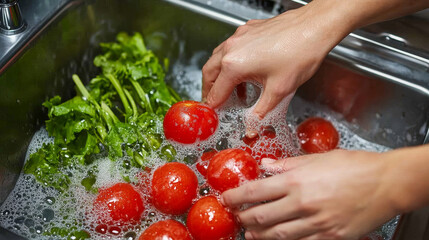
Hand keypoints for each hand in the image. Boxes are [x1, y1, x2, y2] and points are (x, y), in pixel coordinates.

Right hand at [202, 1, 349, 118]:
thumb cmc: (301, 52)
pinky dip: (230, 62)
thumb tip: (252, 126)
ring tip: (230, 90)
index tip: (214, 114)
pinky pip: (230, 47)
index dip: (214, 107)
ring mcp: (239, 36)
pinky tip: (244, 70)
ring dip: (219, 75)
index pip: (215, 92)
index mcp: (234, 65)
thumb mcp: (279, 91)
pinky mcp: (248, 30)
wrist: (315, 27)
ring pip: (217, 58)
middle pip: (209, 73)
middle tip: (214, 103)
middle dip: (209, 90)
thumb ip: (261, 112)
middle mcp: (232, 48)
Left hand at [221, 150, 398, 239]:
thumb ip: (288, 164)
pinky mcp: (329, 236)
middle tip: (237, 217)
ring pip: (278, 234)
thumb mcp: (318, 158)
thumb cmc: (355, 166)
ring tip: (251, 234)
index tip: (226, 198)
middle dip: (245, 218)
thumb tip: (267, 165)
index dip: (236, 196)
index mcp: (296, 180)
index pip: (255, 191)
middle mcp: (302, 203)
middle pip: (262, 215)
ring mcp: (315, 222)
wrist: (386, 183)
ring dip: (260, 235)